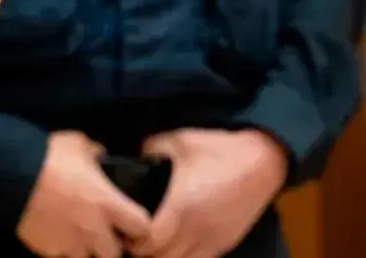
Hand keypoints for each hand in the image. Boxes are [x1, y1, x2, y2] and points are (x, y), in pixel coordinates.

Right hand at [17, 131, 151, 257]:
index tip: (134, 224)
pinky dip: (62, 251)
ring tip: (78, 237)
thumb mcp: (78, 143)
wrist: (10, 174)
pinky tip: (56, 236)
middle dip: (111, 246)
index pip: (142, 228)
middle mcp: (94, 230)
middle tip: (104, 234)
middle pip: (115, 255)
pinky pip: (61, 257)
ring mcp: (70, 244)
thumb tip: (101, 156)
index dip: (140, 227)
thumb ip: (96, 153)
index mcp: (108, 203)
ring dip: (86, 251)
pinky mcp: (47, 251)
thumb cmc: (49, 156)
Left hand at [129, 128, 287, 257]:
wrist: (262, 160)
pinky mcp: (226, 244)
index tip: (123, 228)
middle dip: (144, 253)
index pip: (151, 242)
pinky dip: (182, 257)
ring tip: (152, 242)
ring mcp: (215, 241)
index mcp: (183, 206)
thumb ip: (149, 150)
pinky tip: (173, 244)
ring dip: (164, 257)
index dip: (133, 240)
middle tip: (132, 237)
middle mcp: (199, 230)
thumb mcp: (178, 141)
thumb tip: (134, 159)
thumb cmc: (218, 149)